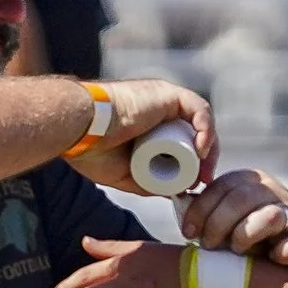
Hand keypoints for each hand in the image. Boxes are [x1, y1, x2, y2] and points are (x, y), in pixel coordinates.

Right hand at [61, 79, 217, 192]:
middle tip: (203, 182)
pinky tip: (201, 151)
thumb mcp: (125, 174)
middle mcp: (161, 110)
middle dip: (205, 159)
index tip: (195, 186)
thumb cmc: (91, 150)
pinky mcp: (168, 94)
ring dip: (208, 148)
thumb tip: (172, 192)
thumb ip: (147, 183)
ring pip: (200, 122)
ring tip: (203, 171)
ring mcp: (165, 100)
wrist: (79, 130)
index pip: (185, 141)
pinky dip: (206, 130)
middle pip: (196, 132)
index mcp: (150, 125)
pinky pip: (199, 109)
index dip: (195, 164)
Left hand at [178, 168, 287, 266]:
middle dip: (219, 223)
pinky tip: (270, 260)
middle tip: (208, 245)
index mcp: (250, 182)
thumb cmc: (231, 244)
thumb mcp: (214, 223)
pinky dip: (285, 253)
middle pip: (244, 197)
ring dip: (245, 235)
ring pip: (270, 216)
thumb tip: (178, 197)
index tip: (187, 233)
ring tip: (236, 251)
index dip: (201, 210)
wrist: (262, 274)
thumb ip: (200, 210)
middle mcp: (274, 193)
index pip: (223, 186)